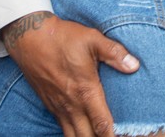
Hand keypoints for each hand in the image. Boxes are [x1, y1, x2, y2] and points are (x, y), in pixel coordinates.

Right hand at [2, 12, 139, 136]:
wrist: (30, 38)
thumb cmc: (63, 38)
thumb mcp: (92, 39)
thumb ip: (114, 53)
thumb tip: (134, 65)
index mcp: (85, 90)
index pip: (101, 123)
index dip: (112, 135)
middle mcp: (71, 104)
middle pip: (86, 136)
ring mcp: (58, 107)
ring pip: (72, 135)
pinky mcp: (50, 105)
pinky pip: (63, 127)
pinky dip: (74, 134)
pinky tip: (82, 132)